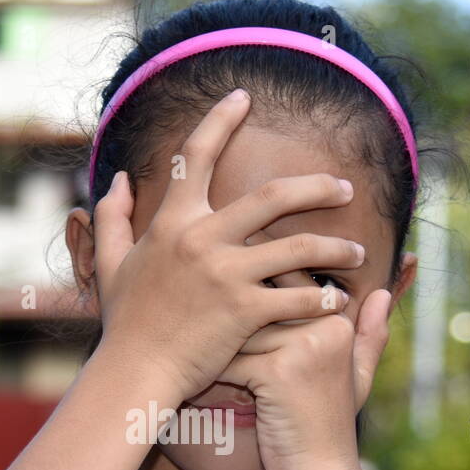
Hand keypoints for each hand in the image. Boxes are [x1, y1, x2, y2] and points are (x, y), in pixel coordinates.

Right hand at [89, 88, 366, 403]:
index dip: (220, 120)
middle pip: (274, 196)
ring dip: (335, 248)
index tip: (244, 97)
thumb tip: (118, 179)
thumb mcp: (112, 264)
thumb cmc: (124, 322)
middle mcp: (202, 239)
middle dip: (318, 187)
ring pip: (298, 248)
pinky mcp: (245, 311)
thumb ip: (112, 217)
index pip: (197, 155)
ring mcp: (226, 274)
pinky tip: (338, 301)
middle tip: (345, 187)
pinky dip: (323, 299)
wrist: (134, 372)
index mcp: (173, 223)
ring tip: (357, 252)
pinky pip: (297, 298)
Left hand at [215, 282, 392, 469]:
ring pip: (241, 330)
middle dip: (231, 318)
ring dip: (218, 348)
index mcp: (339, 322)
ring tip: (201, 357)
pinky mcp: (277, 371)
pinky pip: (232, 360)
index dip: (256, 298)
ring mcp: (303, 348)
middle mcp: (325, 327)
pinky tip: (204, 383)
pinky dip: (215, 374)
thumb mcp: (359, 377)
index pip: (288, 287)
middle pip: (260, 303)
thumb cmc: (329, 425)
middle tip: (204, 325)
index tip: (230, 304)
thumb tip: (381, 292)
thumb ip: (371, 334)